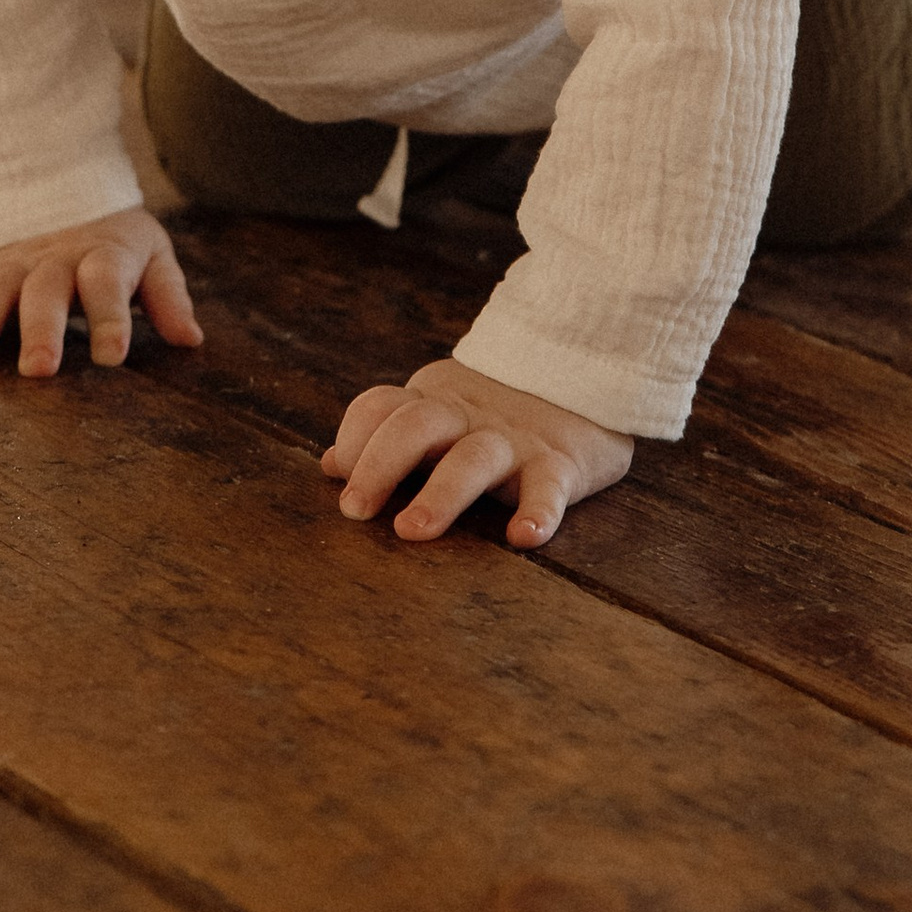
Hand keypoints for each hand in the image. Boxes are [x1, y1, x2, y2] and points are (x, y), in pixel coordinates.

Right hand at [0, 208, 202, 377]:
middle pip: (45, 292)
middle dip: (41, 330)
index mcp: (101, 256)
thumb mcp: (151, 256)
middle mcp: (52, 261)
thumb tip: (192, 340)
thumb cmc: (116, 243)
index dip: (112, 318)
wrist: (65, 191)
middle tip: (40, 371)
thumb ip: (168, 297)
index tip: (113, 356)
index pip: (108, 285)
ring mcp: (12, 266)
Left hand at [323, 356, 631, 548]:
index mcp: (433, 405)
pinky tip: (524, 536)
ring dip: (441, 494)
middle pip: (415, 425)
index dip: (354, 437)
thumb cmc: (493, 413)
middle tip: (354, 511)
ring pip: (474, 458)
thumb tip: (327, 465)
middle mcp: (467, 419)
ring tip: (413, 531)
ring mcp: (513, 441)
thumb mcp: (438, 411)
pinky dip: (539, 511)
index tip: (338, 474)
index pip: (381, 406)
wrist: (584, 375)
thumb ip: (386, 434)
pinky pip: (549, 487)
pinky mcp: (560, 464)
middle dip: (379, 465)